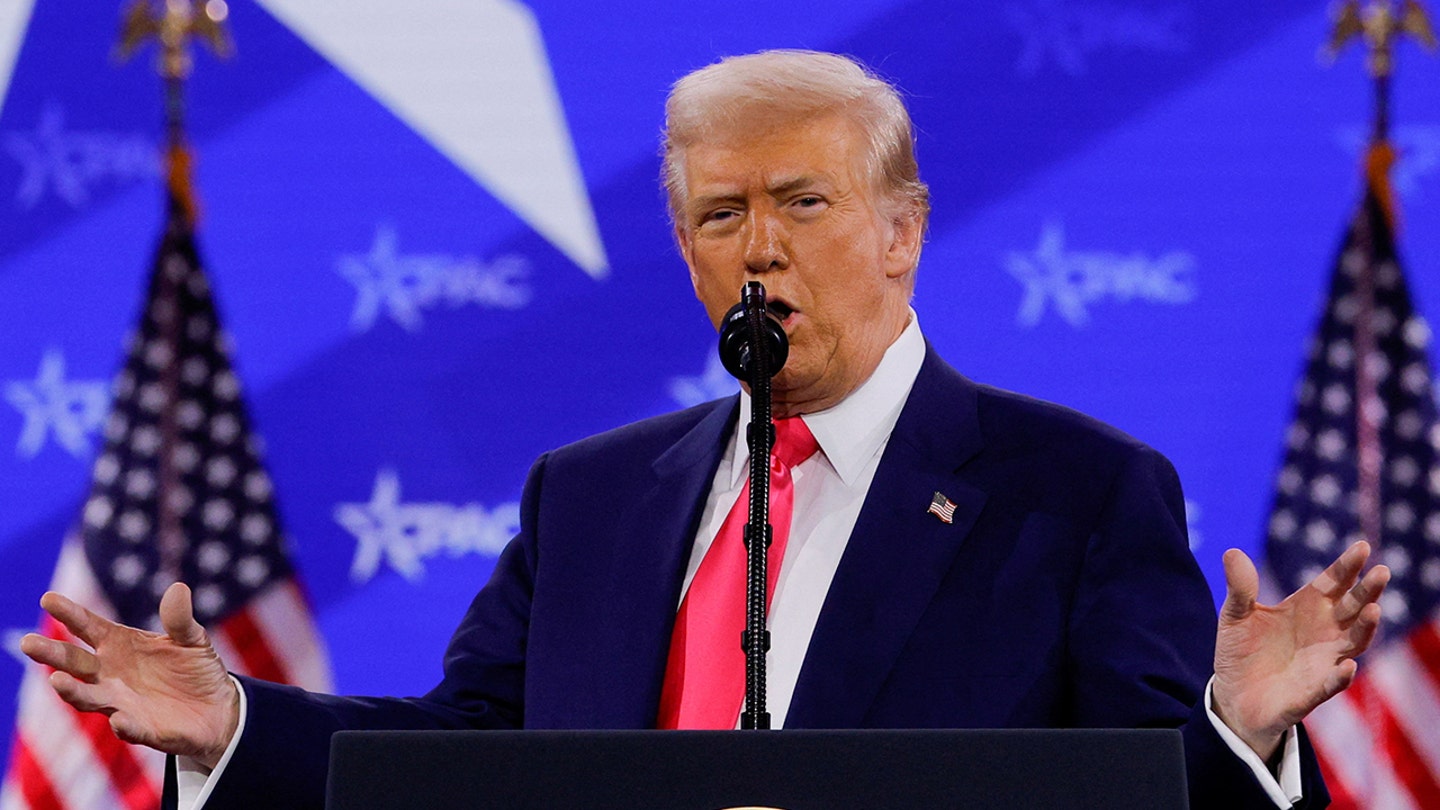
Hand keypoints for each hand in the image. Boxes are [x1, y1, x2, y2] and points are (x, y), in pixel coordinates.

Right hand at [19, 582, 239, 767]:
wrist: (218, 709)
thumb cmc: (195, 669)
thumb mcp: (192, 639)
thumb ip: (180, 618)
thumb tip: (178, 588)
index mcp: (120, 645)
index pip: (88, 627)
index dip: (69, 613)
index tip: (48, 598)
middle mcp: (111, 675)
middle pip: (74, 662)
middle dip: (51, 653)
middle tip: (28, 642)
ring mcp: (121, 703)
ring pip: (88, 698)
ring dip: (72, 691)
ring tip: (57, 680)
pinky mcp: (142, 730)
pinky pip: (128, 729)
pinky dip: (123, 725)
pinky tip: (120, 719)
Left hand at [1211, 541, 1388, 759]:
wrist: (1233, 697)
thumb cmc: (1240, 652)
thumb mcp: (1234, 616)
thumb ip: (1239, 588)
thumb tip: (1232, 552)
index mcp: (1305, 608)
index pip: (1333, 583)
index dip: (1348, 566)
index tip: (1362, 547)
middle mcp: (1323, 632)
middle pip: (1352, 607)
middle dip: (1367, 590)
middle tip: (1381, 572)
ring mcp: (1323, 661)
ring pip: (1354, 642)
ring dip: (1365, 627)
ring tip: (1373, 609)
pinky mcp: (1314, 691)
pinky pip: (1333, 683)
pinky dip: (1341, 675)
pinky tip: (1347, 665)